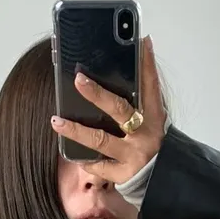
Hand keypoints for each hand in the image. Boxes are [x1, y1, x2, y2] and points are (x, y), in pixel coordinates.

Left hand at [51, 34, 165, 181]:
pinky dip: (86, 161)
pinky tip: (72, 154)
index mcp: (153, 115)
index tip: (141, 41)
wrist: (162, 177)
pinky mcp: (124, 174)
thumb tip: (128, 62)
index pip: (150, 85)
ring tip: (56, 121)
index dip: (147, 63)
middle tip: (79, 79)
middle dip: (98, 94)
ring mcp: (134, 154)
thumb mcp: (150, 118)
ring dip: (77, 130)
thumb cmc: (148, 141)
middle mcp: (145, 133)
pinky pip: (99, 166)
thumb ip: (138, 98)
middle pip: (119, 110)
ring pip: (101, 140)